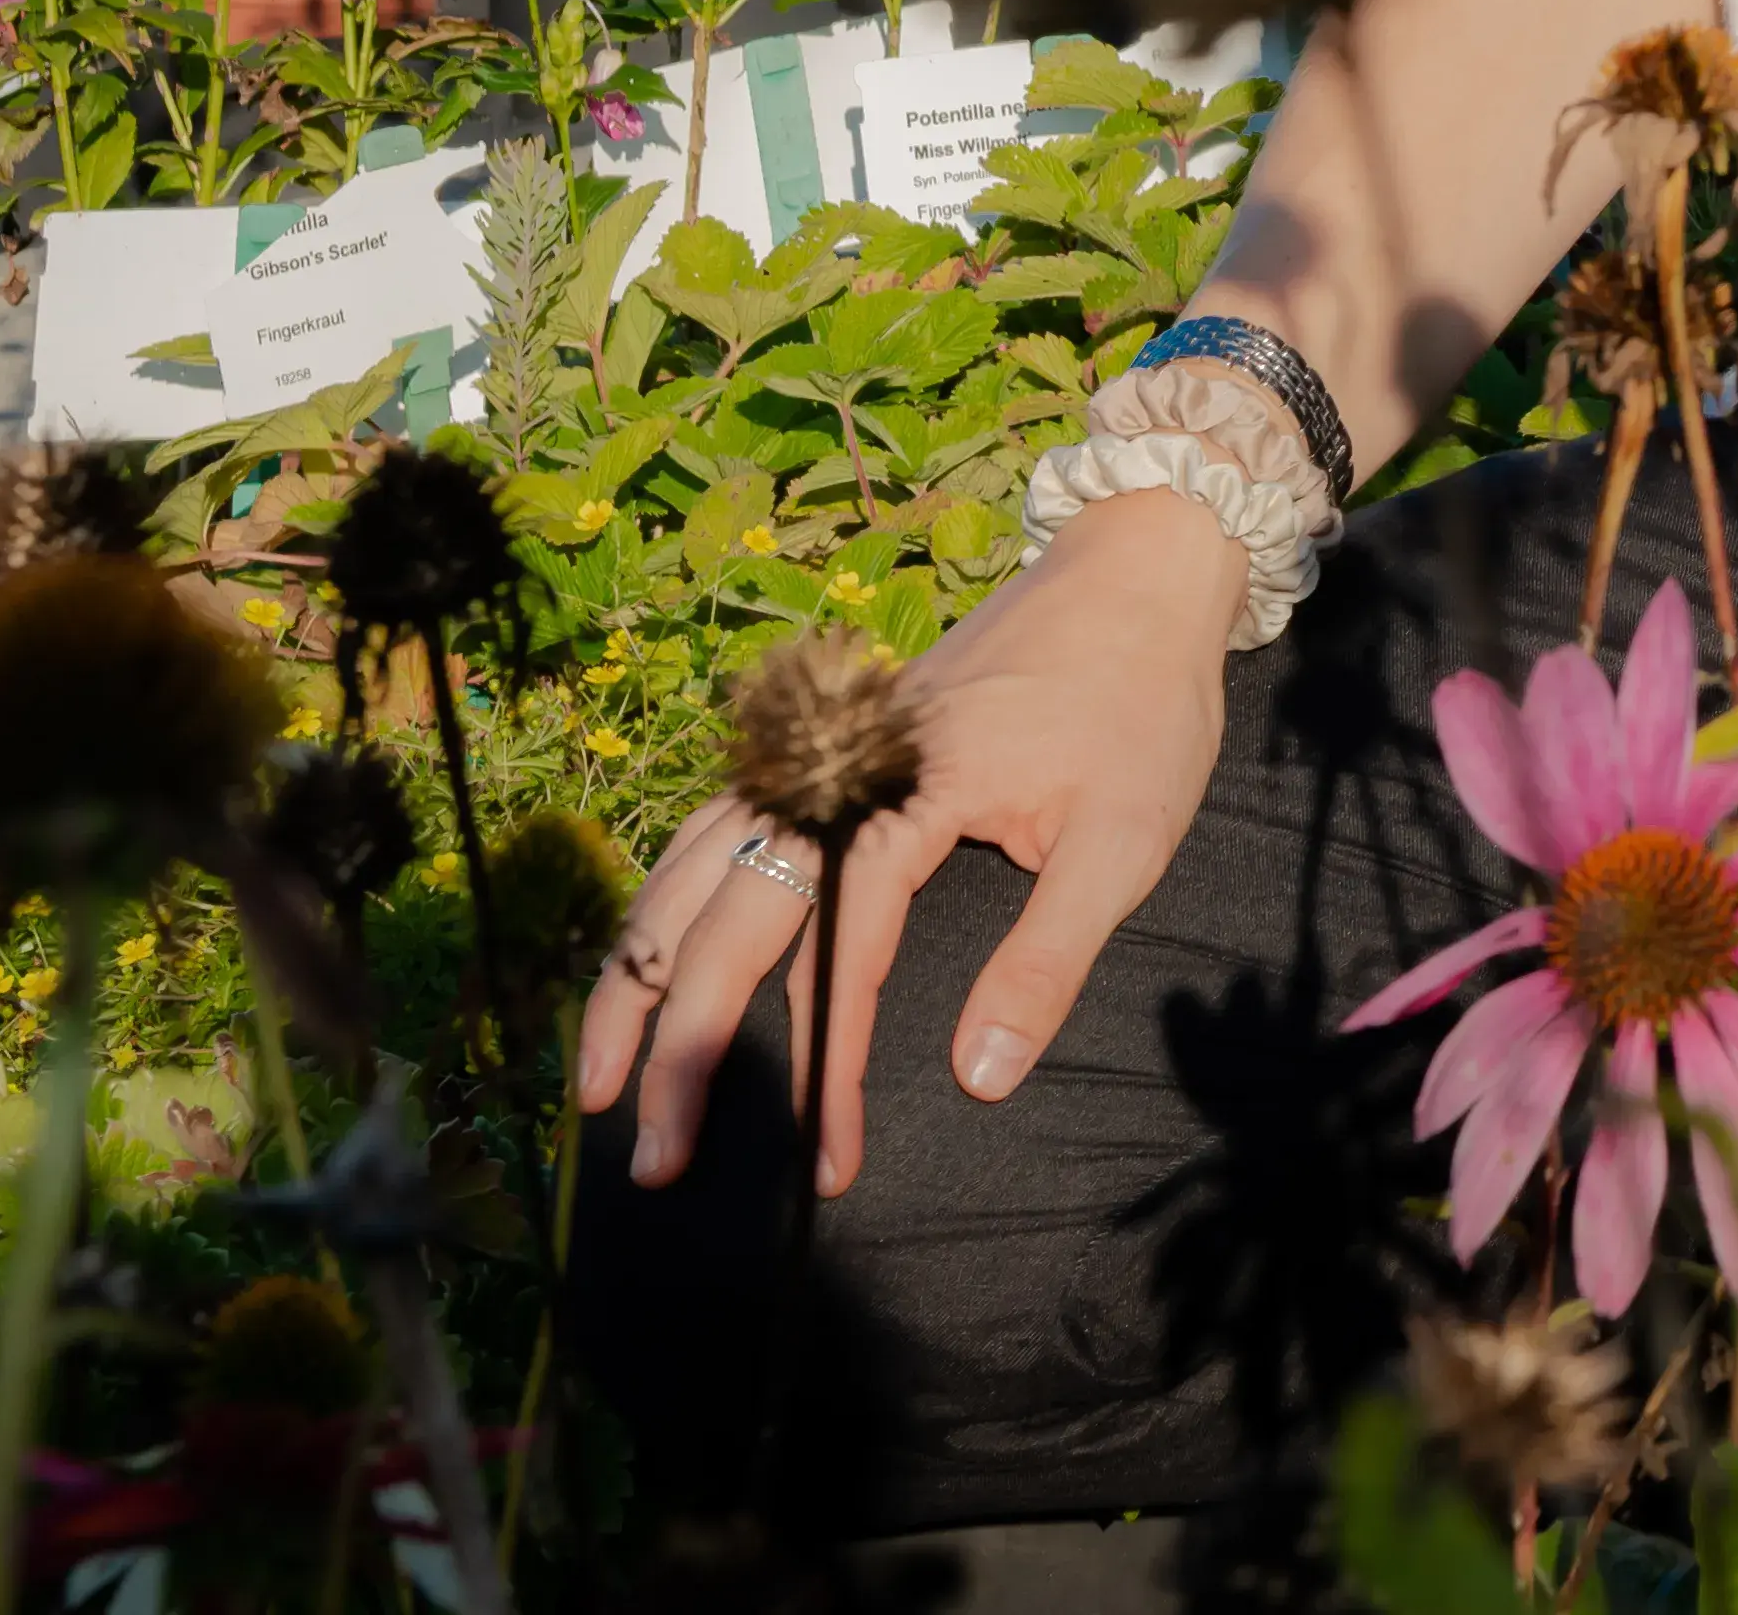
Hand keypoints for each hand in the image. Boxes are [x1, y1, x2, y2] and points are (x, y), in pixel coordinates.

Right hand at [573, 483, 1251, 1199]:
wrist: (1132, 572)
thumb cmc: (1138, 706)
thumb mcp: (1124, 841)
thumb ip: (1046, 961)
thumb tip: (978, 1081)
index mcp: (903, 794)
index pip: (835, 958)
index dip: (824, 1070)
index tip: (826, 1165)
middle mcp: (829, 768)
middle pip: (718, 921)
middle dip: (678, 1048)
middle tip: (655, 1160)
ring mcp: (811, 750)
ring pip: (683, 870)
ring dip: (635, 977)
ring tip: (598, 1081)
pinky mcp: (815, 745)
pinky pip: (710, 833)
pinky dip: (664, 908)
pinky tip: (649, 962)